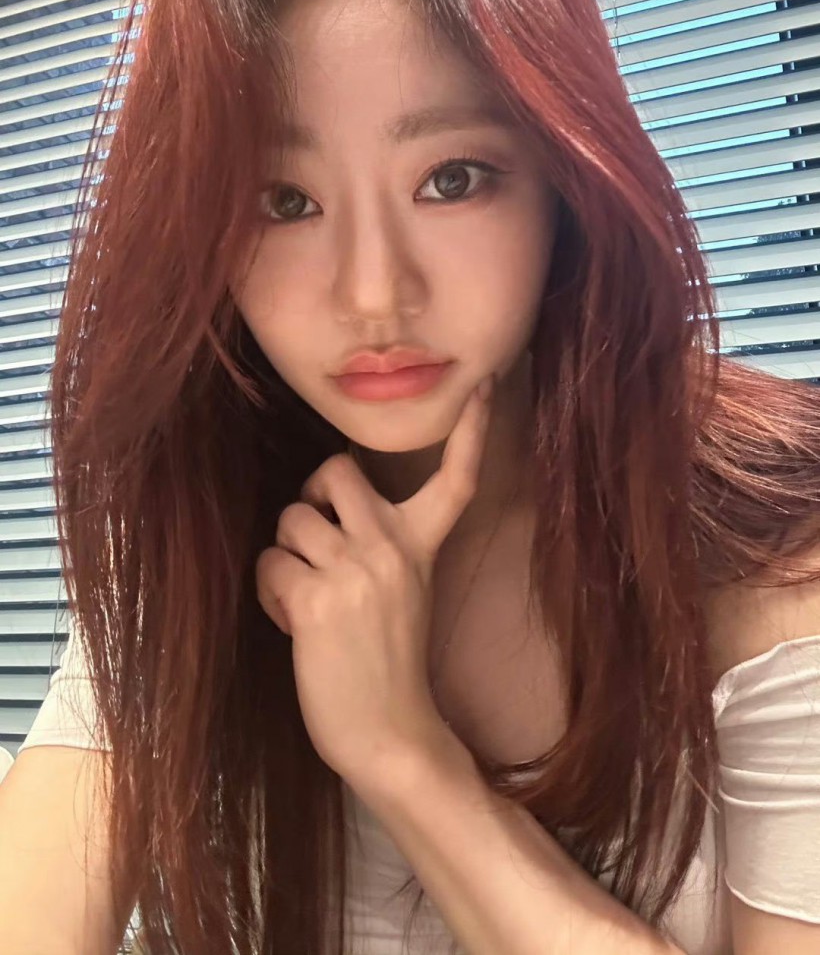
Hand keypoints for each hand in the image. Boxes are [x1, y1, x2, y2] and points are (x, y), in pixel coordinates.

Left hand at [256, 377, 494, 785]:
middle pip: (335, 470)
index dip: (473, 431)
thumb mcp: (403, 592)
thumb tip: (321, 510)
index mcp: (421, 546)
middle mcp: (392, 548)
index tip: (484, 388)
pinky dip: (270, 590)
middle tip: (314, 533)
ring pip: (291, 517)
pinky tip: (291, 622)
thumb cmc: (388, 665)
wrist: (388, 734)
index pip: (456, 480)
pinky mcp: (315, 600)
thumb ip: (377, 545)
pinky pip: (270, 563)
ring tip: (304, 596)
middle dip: (311, 495)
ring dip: (286, 554)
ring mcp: (355, 571)